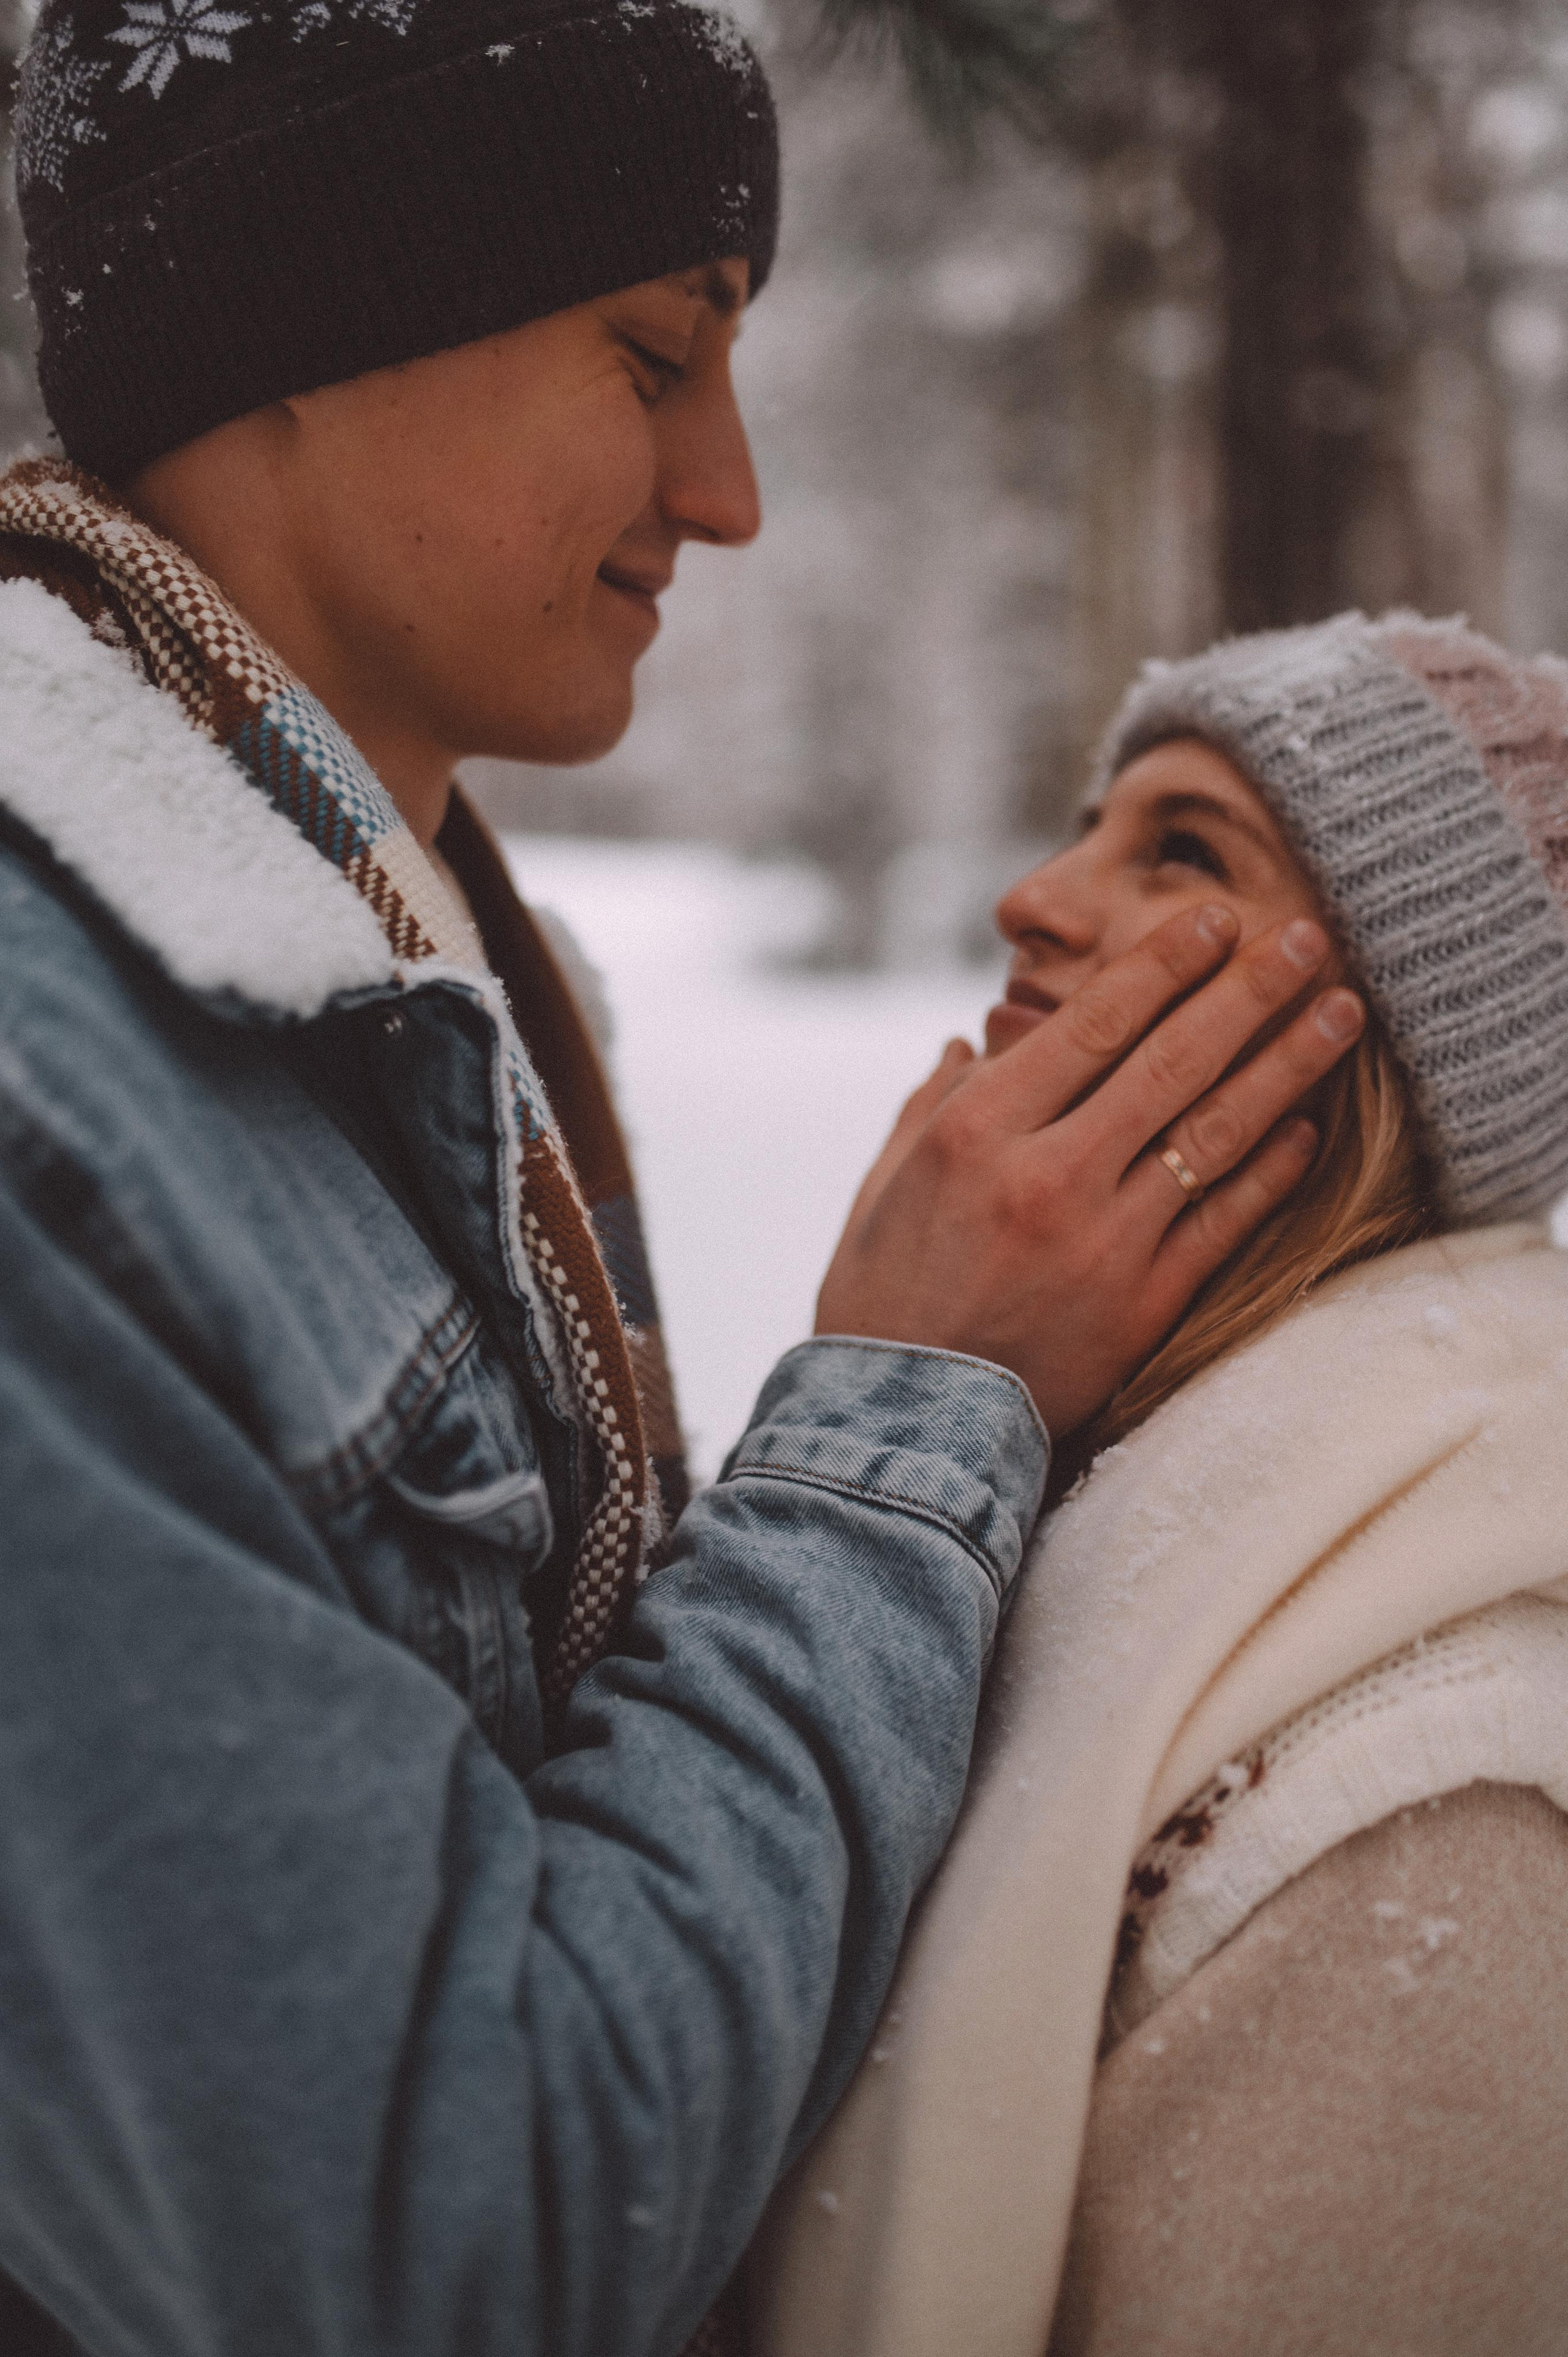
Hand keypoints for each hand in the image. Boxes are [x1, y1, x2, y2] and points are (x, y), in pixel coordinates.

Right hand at [815, 906, 1363, 1436]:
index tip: (1214, 922)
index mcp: (977, 1131)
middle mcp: (1047, 1175)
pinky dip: (1271, 1171)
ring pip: (1216, 1132)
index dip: (1162, 965)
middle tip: (1304, 937)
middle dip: (1246, 991)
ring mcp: (1103, 1241)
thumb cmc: (881, 1298)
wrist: (903, 1426)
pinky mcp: (1142, 1304)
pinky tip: (1309, 1128)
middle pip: (1171, 1061)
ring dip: (1287, 1065)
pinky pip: (1224, 1221)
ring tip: (1341, 1013)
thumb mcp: (884, 1186)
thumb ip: (931, 1103)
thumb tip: (967, 1038)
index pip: (1092, 1024)